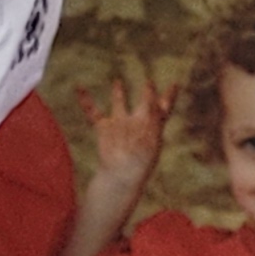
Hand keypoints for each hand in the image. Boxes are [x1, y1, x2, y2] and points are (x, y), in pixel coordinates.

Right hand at [78, 72, 175, 197]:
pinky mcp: (104, 128)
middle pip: (144, 104)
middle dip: (147, 93)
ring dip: (118, 93)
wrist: (122, 174)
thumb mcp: (152, 132)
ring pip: (119, 104)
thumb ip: (153, 112)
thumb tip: (152, 92)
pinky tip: (79, 88)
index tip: (175, 84)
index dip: (169, 95)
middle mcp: (137, 123)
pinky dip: (85, 100)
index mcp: (152, 126)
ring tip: (117, 81)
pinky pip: (93, 111)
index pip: (164, 107)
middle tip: (148, 81)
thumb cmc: (141, 159)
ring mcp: (120, 125)